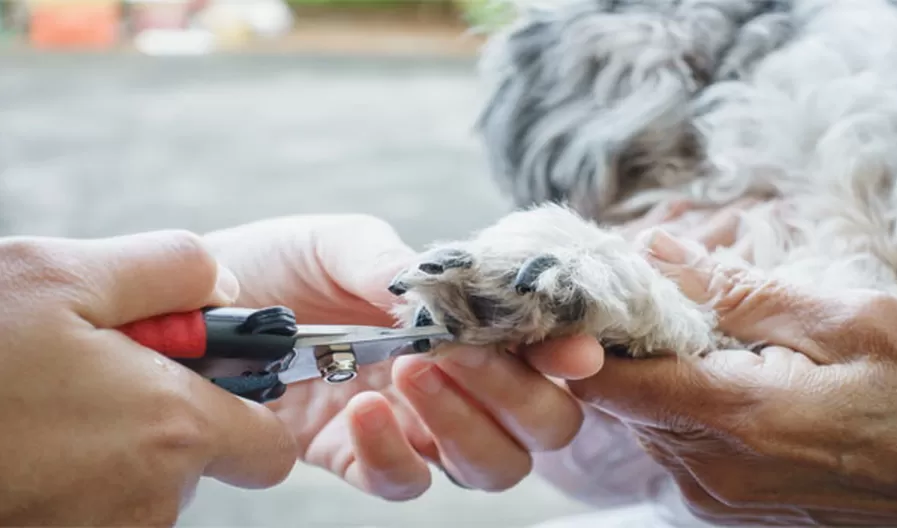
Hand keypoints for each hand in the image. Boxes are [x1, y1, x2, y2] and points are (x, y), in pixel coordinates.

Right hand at [0, 231, 295, 525]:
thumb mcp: (62, 274)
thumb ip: (170, 268)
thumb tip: (225, 285)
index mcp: (170, 429)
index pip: (268, 449)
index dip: (250, 412)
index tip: (211, 381)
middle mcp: (147, 500)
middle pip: (196, 464)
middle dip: (161, 421)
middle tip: (92, 377)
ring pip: (140, 491)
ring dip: (109, 450)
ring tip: (41, 407)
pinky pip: (91, 511)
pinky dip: (70, 480)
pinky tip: (23, 443)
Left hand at [203, 215, 601, 500]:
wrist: (195, 302)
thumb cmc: (278, 262)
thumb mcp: (339, 243)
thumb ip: (396, 266)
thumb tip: (450, 302)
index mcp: (465, 324)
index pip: (544, 351)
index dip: (570, 355)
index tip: (569, 351)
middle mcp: (455, 381)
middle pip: (541, 425)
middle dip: (519, 395)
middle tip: (459, 354)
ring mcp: (412, 425)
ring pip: (492, 466)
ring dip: (464, 426)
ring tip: (408, 372)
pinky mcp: (356, 456)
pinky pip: (402, 481)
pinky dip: (392, 454)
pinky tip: (359, 413)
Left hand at [568, 229, 896, 524]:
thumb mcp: (847, 320)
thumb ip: (738, 289)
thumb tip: (655, 252)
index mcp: (735, 417)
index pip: (608, 380)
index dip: (585, 336)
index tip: (595, 296)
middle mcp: (708, 468)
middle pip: (619, 398)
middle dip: (626, 345)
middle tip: (660, 299)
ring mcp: (714, 495)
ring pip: (641, 421)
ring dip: (656, 375)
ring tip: (706, 338)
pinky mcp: (724, 504)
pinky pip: (672, 446)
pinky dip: (680, 407)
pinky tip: (727, 379)